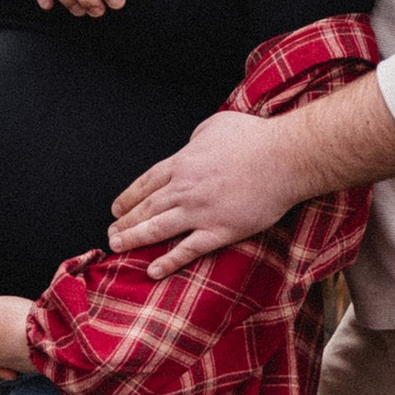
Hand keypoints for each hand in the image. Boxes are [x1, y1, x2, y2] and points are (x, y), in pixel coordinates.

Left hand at [109, 112, 300, 276]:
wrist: (284, 158)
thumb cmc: (255, 138)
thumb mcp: (217, 124)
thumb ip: (197, 137)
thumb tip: (190, 145)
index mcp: (182, 163)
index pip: (145, 184)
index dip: (128, 198)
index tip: (116, 209)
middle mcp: (185, 188)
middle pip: (146, 208)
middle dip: (124, 222)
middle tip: (111, 233)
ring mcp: (201, 212)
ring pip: (158, 229)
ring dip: (134, 239)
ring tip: (118, 248)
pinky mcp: (220, 231)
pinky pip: (188, 250)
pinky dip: (168, 261)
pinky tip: (153, 270)